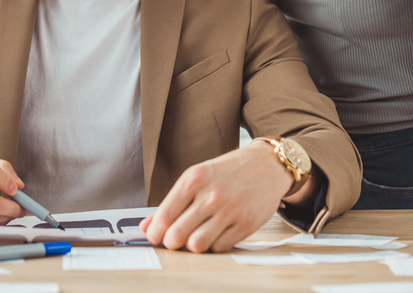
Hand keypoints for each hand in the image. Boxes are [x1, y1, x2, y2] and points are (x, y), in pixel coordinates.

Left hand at [140, 140, 304, 252]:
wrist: (266, 165)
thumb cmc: (228, 171)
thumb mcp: (196, 177)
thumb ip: (171, 202)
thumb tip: (147, 226)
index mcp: (194, 179)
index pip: (165, 215)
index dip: (155, 232)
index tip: (155, 237)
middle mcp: (211, 194)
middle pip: (178, 235)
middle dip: (171, 242)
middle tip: (174, 240)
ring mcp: (229, 210)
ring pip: (197, 245)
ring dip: (193, 245)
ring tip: (195, 236)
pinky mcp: (245, 224)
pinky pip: (219, 247)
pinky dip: (213, 245)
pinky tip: (215, 234)